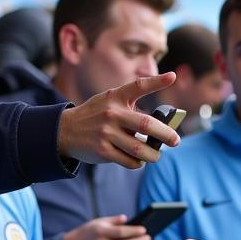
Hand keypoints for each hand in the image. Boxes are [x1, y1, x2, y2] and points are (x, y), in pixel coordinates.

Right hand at [58, 73, 178, 169]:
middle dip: (166, 135)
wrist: (65, 130)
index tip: (172, 76)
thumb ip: (130, 108)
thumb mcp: (109, 102)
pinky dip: (138, 163)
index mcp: (115, 97)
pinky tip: (138, 160)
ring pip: (140, 149)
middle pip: (146, 125)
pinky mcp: (103, 151)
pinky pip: (129, 161)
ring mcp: (106, 133)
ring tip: (156, 155)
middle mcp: (112, 113)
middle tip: (176, 140)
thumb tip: (162, 126)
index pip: (138, 86)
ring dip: (153, 155)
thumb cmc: (96, 116)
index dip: (157, 81)